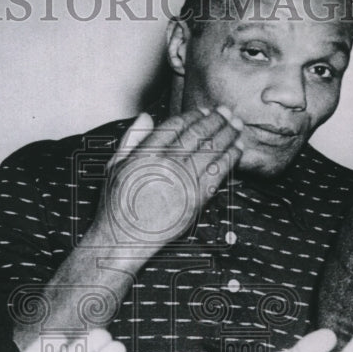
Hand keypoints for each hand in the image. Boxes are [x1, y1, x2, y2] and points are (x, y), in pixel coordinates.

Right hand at [92, 107, 243, 249]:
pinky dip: (231, 158)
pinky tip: (237, 149)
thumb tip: (146, 116)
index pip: (175, 125)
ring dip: (227, 134)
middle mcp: (164, 165)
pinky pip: (218, 173)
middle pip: (197, 133)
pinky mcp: (195, 200)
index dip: (193, 115)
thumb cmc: (116, 206)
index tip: (205, 111)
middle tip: (226, 111)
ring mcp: (182, 182)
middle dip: (216, 119)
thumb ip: (131, 140)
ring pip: (212, 150)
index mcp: (145, 154)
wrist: (123, 240)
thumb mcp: (114, 167)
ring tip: (236, 125)